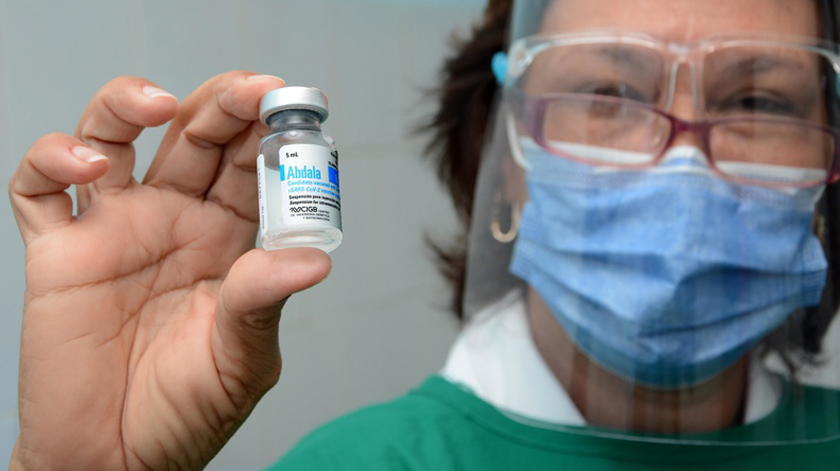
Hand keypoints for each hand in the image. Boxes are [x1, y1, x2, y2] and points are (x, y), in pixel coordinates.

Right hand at [9, 72, 331, 470]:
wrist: (116, 461)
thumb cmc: (187, 412)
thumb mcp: (242, 360)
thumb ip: (265, 303)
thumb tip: (315, 261)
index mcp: (228, 242)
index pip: (250, 168)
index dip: (270, 134)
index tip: (295, 108)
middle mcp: (174, 223)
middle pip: (195, 138)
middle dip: (222, 105)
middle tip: (250, 90)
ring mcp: (116, 231)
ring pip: (117, 138)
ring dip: (133, 104)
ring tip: (161, 104)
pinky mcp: (60, 252)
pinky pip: (42, 189)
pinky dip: (56, 159)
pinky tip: (91, 167)